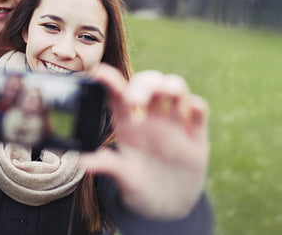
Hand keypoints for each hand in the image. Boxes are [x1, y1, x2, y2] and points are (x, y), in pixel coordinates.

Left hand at [81, 64, 208, 219]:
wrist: (168, 210)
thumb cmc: (139, 189)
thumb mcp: (123, 179)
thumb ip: (107, 165)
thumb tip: (82, 161)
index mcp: (128, 125)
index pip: (118, 95)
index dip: (110, 81)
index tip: (99, 72)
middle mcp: (150, 119)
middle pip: (149, 84)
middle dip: (144, 84)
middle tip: (136, 100)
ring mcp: (174, 125)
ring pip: (175, 89)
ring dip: (171, 85)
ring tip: (166, 93)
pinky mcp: (196, 137)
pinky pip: (199, 112)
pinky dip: (197, 106)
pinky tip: (191, 110)